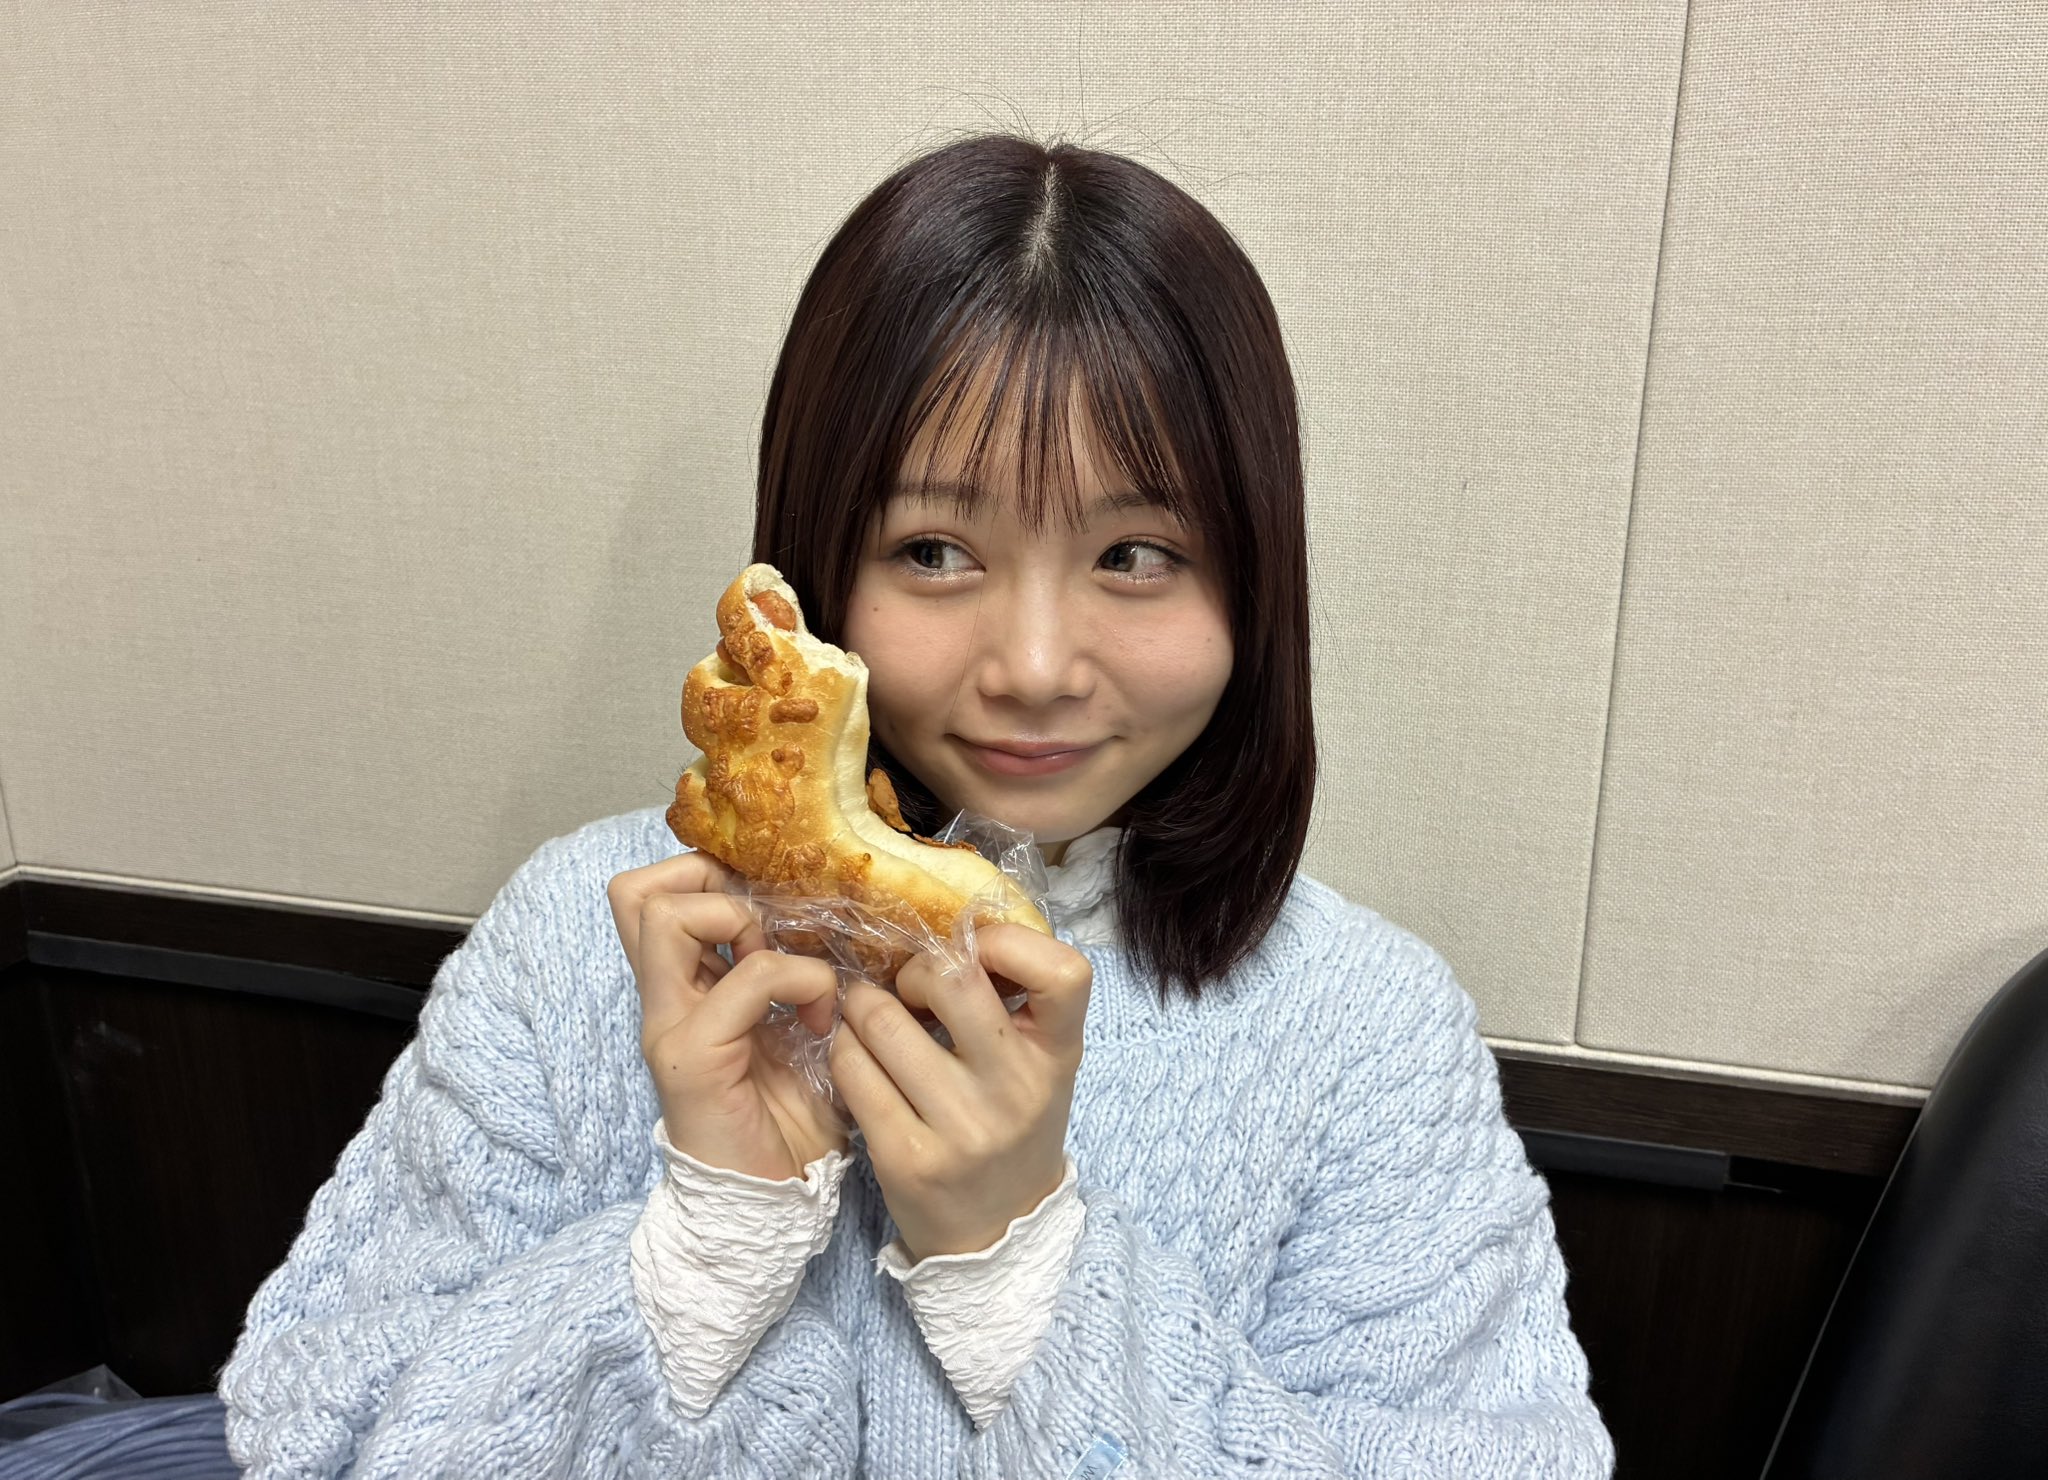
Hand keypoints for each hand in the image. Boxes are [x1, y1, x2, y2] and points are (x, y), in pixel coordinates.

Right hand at [607, 852, 849, 1180]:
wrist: (772, 1206)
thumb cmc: (789, 1121)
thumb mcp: (793, 1030)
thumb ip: (789, 977)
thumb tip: (833, 916)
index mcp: (683, 990)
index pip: (650, 896)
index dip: (703, 872)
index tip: (768, 901)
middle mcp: (663, 1002)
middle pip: (638, 892)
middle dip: (711, 881)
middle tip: (770, 924)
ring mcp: (670, 1027)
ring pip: (668, 917)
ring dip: (743, 921)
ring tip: (788, 967)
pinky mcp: (695, 1056)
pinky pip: (750, 978)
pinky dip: (801, 980)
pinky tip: (823, 1021)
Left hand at [828, 923, 1090, 1261]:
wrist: (996, 1229)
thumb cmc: (1013, 1122)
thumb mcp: (1040, 1063)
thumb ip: (1015, 1000)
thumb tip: (953, 922)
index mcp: (1058, 1056)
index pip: (1065, 972)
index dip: (1011, 942)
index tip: (977, 952)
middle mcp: (1016, 1090)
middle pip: (953, 979)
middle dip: (915, 968)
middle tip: (910, 986)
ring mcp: (961, 1128)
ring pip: (883, 1021)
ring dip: (865, 1005)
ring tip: (871, 1014)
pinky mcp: (906, 1157)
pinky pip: (852, 1069)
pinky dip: (844, 1047)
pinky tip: (855, 1053)